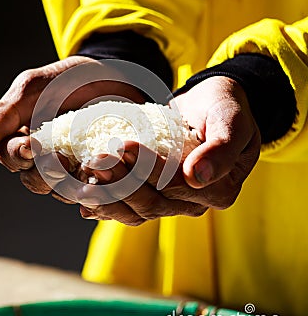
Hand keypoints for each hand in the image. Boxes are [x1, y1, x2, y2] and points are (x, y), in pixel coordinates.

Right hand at [0, 56, 144, 198]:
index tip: (32, 146)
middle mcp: (43, 158)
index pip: (11, 157)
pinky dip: (94, 193)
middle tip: (61, 160)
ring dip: (72, 186)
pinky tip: (100, 188)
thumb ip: (8, 112)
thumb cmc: (65, 79)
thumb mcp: (33, 88)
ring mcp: (70, 166)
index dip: (19, 155)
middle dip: (46, 173)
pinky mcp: (95, 169)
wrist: (107, 76)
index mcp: (22, 140)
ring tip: (86, 173)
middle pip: (35, 180)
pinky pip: (91, 188)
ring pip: (62, 189)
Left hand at [76, 76, 260, 224]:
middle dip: (122, 182)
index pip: (178, 185)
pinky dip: (108, 204)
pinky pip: (131, 206)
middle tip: (95, 161)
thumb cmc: (223, 108)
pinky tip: (85, 200)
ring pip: (138, 209)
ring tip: (84, 178)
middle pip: (154, 202)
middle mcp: (194, 202)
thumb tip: (196, 177)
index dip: (148, 169)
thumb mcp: (231, 121)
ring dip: (109, 195)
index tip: (124, 147)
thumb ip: (221, 149)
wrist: (209, 106)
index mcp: (219, 190)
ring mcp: (173, 201)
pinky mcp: (156, 194)